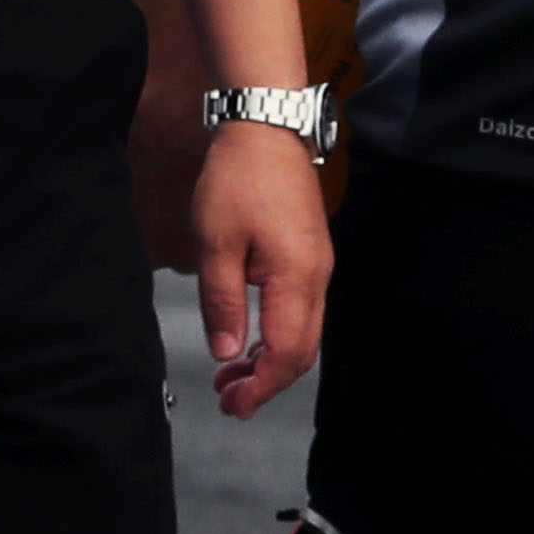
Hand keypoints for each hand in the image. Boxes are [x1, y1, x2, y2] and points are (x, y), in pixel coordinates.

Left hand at [192, 121, 331, 418]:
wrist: (265, 129)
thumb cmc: (238, 179)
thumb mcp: (216, 244)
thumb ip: (223, 303)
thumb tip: (227, 353)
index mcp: (296, 278)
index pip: (286, 354)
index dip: (261, 387)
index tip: (233, 404)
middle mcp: (317, 278)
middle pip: (301, 351)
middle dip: (267, 382)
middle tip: (229, 400)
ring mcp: (317, 267)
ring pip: (303, 333)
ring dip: (270, 359)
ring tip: (231, 375)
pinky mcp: (309, 256)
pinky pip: (301, 311)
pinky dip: (276, 334)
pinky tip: (249, 338)